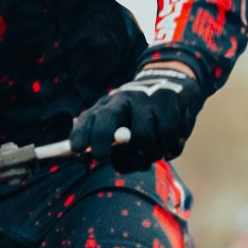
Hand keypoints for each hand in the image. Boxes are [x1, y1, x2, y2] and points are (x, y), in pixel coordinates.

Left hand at [66, 67, 199, 171]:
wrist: (170, 81)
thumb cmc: (142, 120)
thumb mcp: (124, 133)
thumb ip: (116, 153)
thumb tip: (109, 166)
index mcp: (107, 107)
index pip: (89, 119)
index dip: (81, 134)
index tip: (77, 149)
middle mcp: (122, 100)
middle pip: (107, 118)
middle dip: (100, 138)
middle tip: (101, 156)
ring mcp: (144, 99)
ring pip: (143, 136)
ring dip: (151, 153)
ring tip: (155, 152)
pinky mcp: (167, 100)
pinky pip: (167, 135)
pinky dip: (169, 147)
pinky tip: (170, 145)